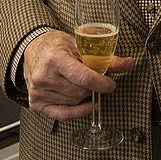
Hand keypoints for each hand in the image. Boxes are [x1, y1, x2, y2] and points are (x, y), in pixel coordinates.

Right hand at [20, 30, 135, 120]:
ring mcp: (38, 91)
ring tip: (79, 82)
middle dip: (92, 86)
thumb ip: (105, 57)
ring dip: (84, 95)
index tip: (111, 84)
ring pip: (75, 101)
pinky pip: (64, 115)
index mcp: (54, 58)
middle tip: (92, 77)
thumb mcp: (79, 44)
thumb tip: (129, 63)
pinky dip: (79, 111)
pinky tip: (87, 105)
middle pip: (81, 91)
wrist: (32, 48)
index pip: (83, 78)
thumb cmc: (55, 45)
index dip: (102, 84)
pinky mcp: (36, 103)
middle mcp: (44, 76)